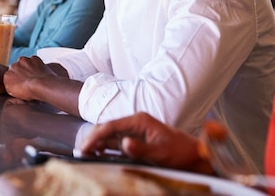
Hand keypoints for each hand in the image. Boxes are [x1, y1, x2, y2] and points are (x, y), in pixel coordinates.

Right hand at [3, 56, 56, 100]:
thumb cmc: (28, 92)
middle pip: (16, 68)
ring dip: (28, 67)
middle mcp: (13, 66)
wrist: (40, 85)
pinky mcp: (34, 58)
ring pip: (25, 63)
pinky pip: (34, 61)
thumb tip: (12, 84)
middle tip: (28, 79)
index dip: (16, 79)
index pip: (10, 76)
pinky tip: (39, 72)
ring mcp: (24, 61)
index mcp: (7, 75)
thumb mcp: (14, 94)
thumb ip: (10, 86)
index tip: (21, 83)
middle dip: (21, 72)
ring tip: (34, 76)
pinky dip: (36, 65)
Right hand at [79, 112, 212, 173]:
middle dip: (93, 139)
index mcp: (139, 121)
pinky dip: (105, 147)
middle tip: (81, 151)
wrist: (193, 154)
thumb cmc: (179, 151)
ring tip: (85, 153)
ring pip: (109, 135)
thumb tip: (123, 143)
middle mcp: (134, 123)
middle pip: (107, 128)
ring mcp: (134, 131)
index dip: (96, 135)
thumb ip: (140, 148)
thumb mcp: (160, 152)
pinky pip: (115, 142)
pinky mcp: (135, 140)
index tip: (86, 146)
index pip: (111, 125)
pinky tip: (97, 154)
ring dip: (97, 144)